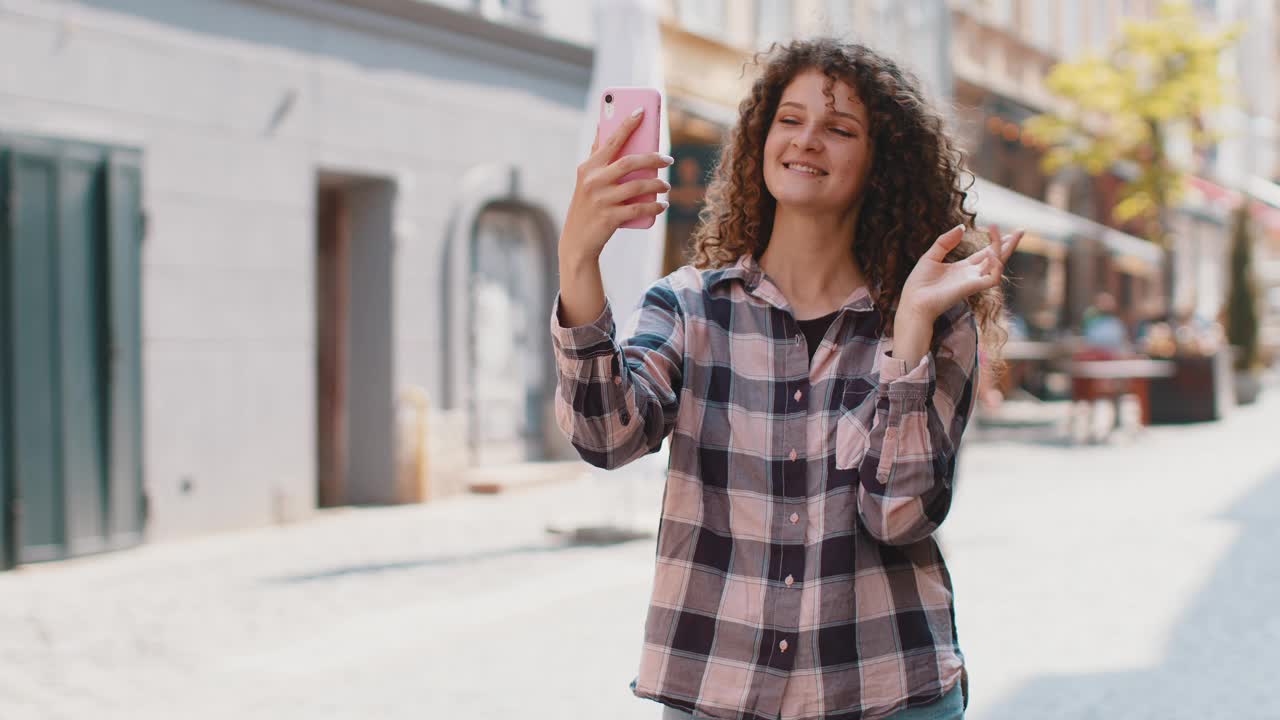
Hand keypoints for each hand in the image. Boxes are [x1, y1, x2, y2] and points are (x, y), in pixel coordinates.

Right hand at [559, 108, 673, 268]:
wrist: (577, 241)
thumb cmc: (587, 205)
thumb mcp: (587, 179)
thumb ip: (596, 155)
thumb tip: (602, 126)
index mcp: (589, 167)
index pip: (611, 140)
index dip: (627, 124)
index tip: (642, 111)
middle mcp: (593, 181)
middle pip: (630, 162)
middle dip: (653, 158)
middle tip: (668, 159)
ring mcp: (601, 200)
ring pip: (638, 186)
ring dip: (657, 184)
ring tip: (666, 185)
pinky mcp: (610, 218)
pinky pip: (639, 208)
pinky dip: (654, 206)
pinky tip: (662, 205)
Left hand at [899, 224, 1022, 320]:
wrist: (913, 302)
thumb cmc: (919, 284)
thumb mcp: (931, 257)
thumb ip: (946, 242)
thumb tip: (962, 227)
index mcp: (962, 269)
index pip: (984, 254)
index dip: (994, 242)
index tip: (1001, 229)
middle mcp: (971, 275)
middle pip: (996, 258)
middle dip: (1008, 245)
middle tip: (1021, 230)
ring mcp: (973, 282)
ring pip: (998, 265)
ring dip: (1002, 249)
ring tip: (1004, 235)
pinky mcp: (972, 288)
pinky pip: (993, 278)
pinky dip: (996, 266)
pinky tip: (993, 253)